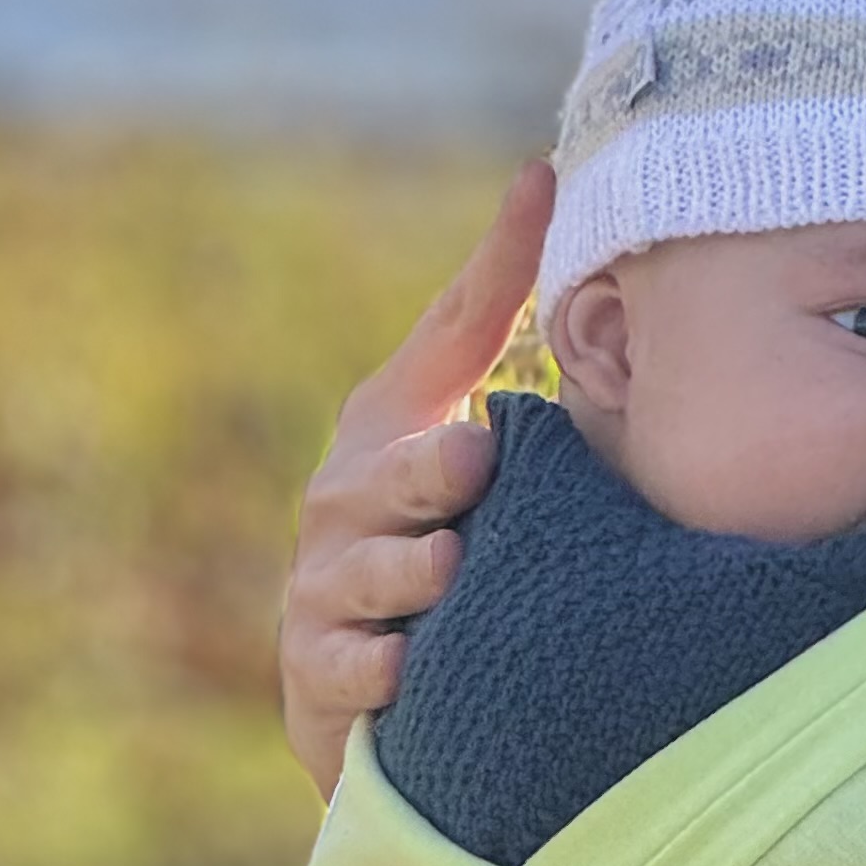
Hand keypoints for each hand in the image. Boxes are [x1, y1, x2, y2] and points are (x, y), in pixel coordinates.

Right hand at [279, 164, 552, 793]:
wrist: (373, 684)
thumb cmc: (436, 527)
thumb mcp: (472, 435)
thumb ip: (500, 327)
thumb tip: (548, 181)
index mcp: (393, 422)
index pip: (452, 333)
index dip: (500, 264)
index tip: (546, 189)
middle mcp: (346, 500)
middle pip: (389, 474)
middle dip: (429, 467)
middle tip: (473, 457)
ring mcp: (324, 587)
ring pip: (370, 574)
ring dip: (412, 571)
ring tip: (450, 562)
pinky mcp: (317, 675)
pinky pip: (346, 667)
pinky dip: (378, 666)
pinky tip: (405, 665)